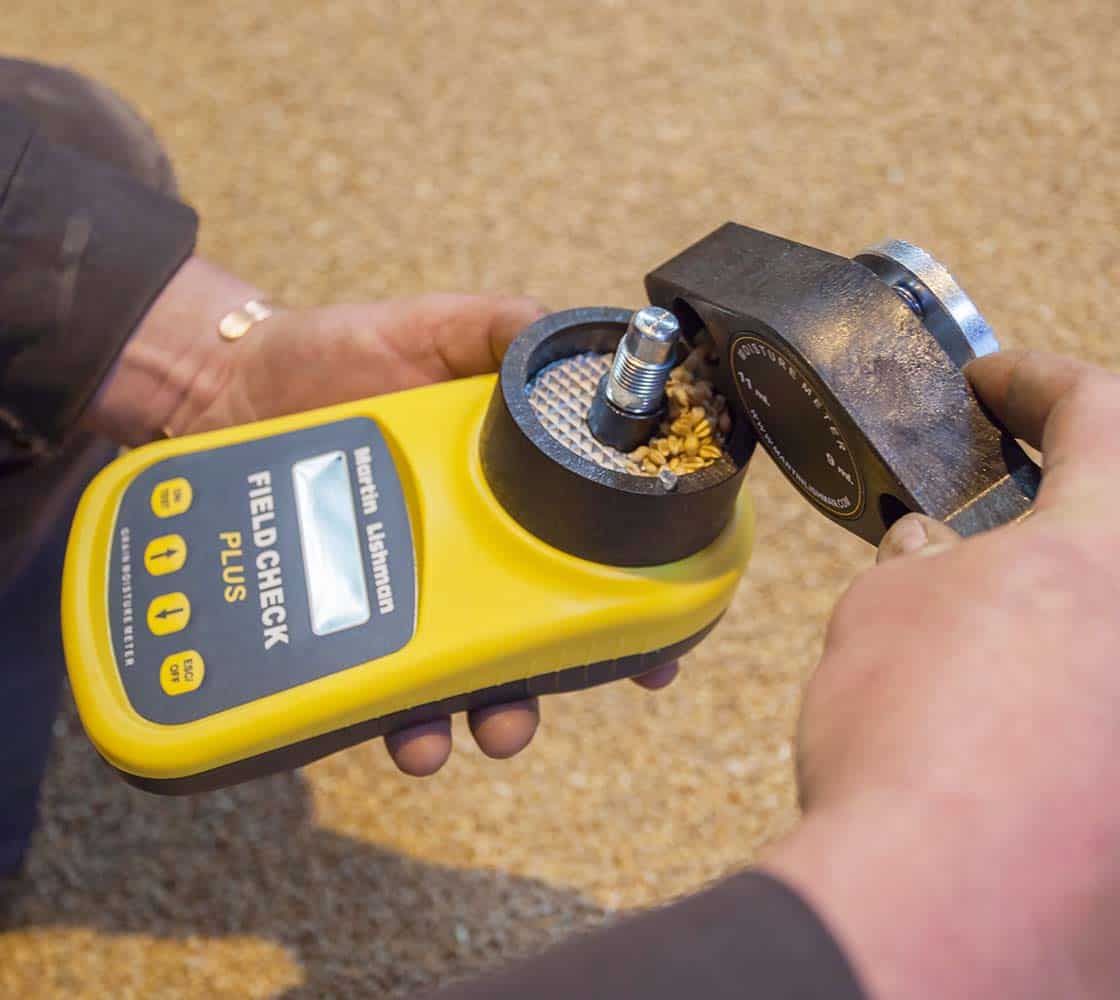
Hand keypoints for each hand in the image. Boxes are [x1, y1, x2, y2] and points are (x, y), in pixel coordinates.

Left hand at [90, 258, 678, 775]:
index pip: (579, 559)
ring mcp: (404, 588)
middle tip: (536, 709)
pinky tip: (400, 730)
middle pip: (528, 638)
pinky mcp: (343, 613)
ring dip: (475, 718)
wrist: (225, 386)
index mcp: (503, 493)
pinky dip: (397, 717)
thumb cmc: (331, 353)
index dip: (626, 611)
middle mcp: (464, 551)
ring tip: (461, 733)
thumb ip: (499, 330)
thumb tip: (577, 343)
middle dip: (547, 689)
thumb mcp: (428, 329)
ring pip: (459, 677)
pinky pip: (379, 681)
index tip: (656, 654)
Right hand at [764, 350, 1119, 996]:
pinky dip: (1062, 687)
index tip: (994, 379)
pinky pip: (1099, 711)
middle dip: (1061, 500)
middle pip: (1117, 529)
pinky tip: (1001, 716)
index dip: (1038, 381)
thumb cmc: (911, 745)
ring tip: (983, 623)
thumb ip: (922, 563)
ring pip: (1103, 626)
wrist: (939, 906)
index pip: (1098, 415)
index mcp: (1104, 552)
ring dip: (1056, 604)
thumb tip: (933, 553)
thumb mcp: (883, 611)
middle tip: (1000, 498)